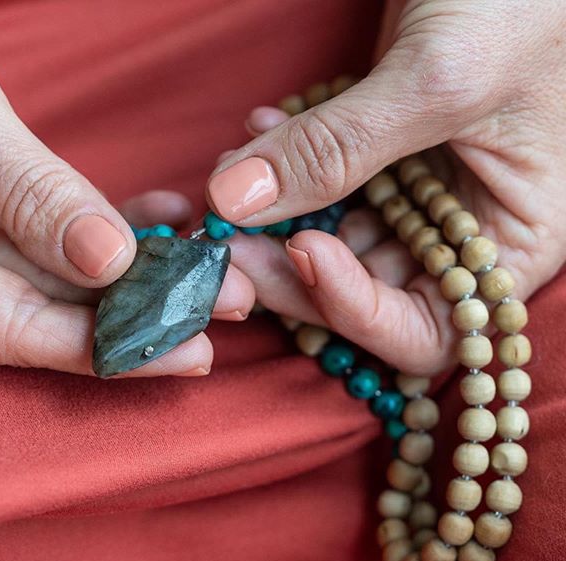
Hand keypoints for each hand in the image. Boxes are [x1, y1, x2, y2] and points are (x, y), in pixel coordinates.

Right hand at [0, 1, 252, 375]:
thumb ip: (22, 189)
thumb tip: (106, 261)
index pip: (19, 331)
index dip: (109, 349)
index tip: (190, 352)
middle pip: (55, 308)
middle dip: (146, 309)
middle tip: (227, 303)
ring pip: (67, 268)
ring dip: (144, 267)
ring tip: (214, 261)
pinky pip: (62, 221)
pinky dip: (117, 218)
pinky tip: (170, 214)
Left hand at [207, 0, 565, 374]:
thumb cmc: (530, 1)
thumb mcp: (443, 78)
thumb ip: (340, 148)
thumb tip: (235, 200)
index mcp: (511, 243)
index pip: (425, 332)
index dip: (355, 309)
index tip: (302, 251)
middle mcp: (461, 236)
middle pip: (363, 294)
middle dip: (287, 272)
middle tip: (226, 240)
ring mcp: (418, 198)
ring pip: (330, 242)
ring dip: (273, 218)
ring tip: (234, 176)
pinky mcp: (382, 158)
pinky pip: (320, 187)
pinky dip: (285, 170)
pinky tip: (260, 131)